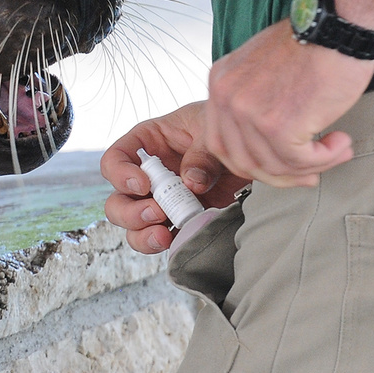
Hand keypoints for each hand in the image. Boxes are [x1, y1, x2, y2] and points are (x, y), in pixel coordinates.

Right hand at [101, 102, 249, 253]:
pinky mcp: (180, 219)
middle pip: (117, 199)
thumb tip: (191, 183)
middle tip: (157, 212)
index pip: (115, 158)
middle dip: (130, 212)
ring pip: (133, 224)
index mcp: (150, 143)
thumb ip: (203, 154)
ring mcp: (163, 200)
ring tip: (163, 235)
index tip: (143, 185)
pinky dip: (163, 244)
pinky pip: (160, 238)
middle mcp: (150, 175)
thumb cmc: (231, 128)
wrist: (258, 153)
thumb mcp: (216, 132)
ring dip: (141, 233)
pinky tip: (178, 241)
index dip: (120, 174)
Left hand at [203, 19, 373, 187]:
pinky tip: (341, 144)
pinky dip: (326, 159)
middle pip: (243, 161)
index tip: (279, 166)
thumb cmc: (311, 41)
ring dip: (310, 166)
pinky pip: (300, 161)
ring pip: (274, 165)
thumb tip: (270, 144)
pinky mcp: (279, 125)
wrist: (336, 23)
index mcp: (220, 84)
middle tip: (310, 172)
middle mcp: (227, 99)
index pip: (221, 143)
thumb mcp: (262, 67)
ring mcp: (250, 113)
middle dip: (280, 174)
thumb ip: (256, 101)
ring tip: (336, 151)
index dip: (251, 163)